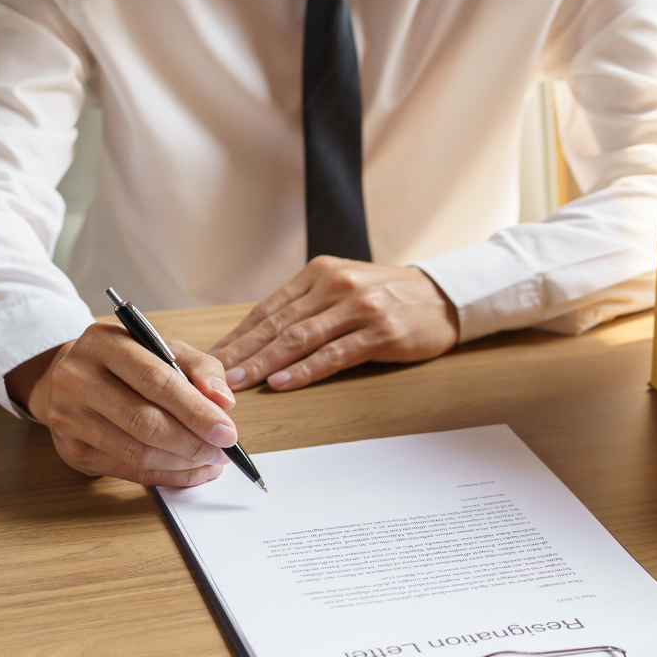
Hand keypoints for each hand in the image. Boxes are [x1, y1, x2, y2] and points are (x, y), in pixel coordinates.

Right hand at [7, 322, 238, 487]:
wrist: (69, 379)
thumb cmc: (125, 364)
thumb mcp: (162, 349)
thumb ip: (199, 367)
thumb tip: (224, 401)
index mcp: (104, 343)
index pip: (156, 381)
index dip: (197, 411)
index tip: (228, 431)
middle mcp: (78, 379)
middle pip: (146, 423)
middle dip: (194, 442)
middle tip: (223, 451)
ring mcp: (69, 417)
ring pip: (138, 453)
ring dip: (183, 463)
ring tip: (211, 461)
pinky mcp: (72, 451)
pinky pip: (129, 472)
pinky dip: (167, 476)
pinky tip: (190, 471)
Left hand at [210, 258, 458, 391]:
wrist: (443, 297)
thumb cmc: (390, 298)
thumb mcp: (345, 288)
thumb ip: (309, 306)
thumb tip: (263, 336)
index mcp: (320, 273)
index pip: (269, 308)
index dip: (238, 335)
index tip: (213, 357)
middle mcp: (336, 285)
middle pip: (278, 324)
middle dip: (243, 352)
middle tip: (214, 375)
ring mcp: (360, 307)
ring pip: (301, 339)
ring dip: (265, 363)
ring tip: (240, 383)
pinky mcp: (381, 331)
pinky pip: (335, 354)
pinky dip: (306, 370)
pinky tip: (283, 382)